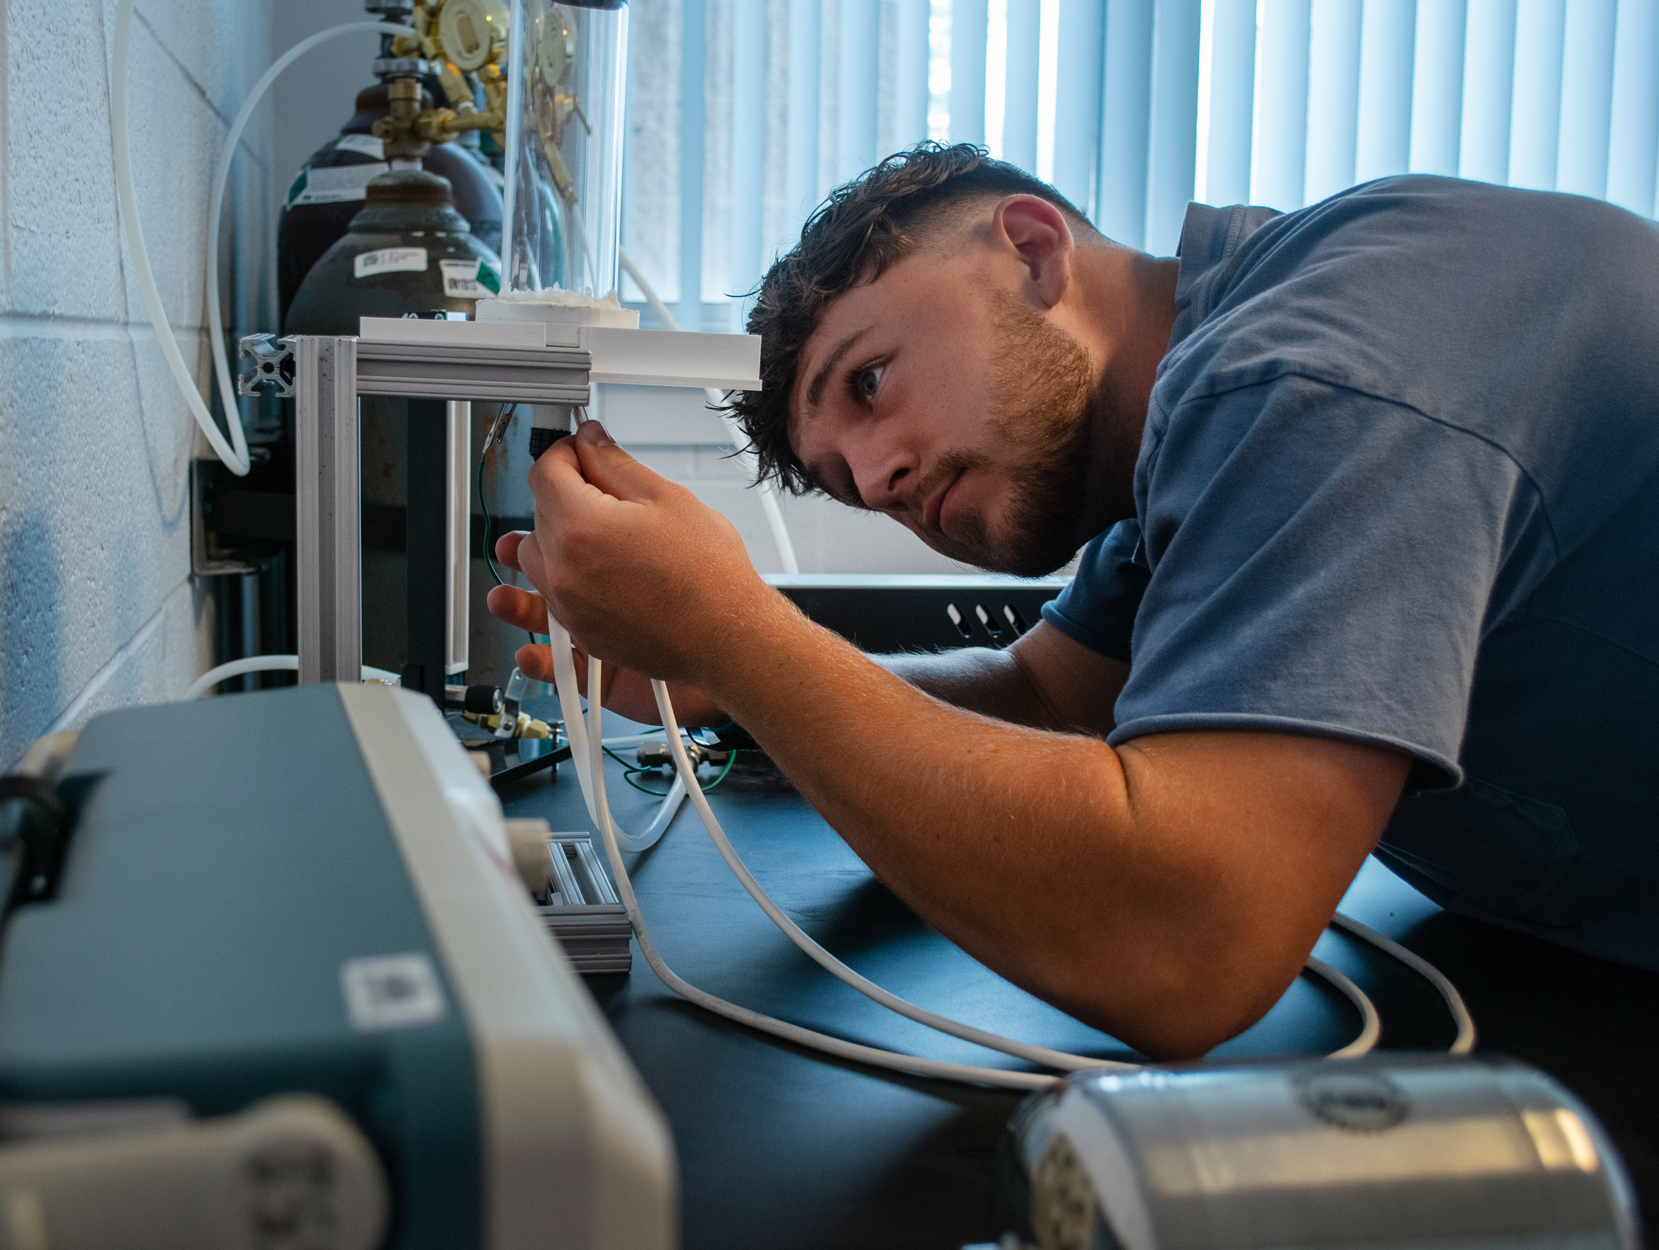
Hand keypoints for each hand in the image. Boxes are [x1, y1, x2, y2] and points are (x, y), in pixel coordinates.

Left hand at [487, 419, 779, 692]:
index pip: (544, 472)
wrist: (727, 638)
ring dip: (560, 538)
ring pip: (537, 556)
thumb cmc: (709, 576)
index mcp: (580, 528)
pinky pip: (554, 594)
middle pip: (537, 513)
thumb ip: (615, 463)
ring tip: (606, 536)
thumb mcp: (668, 497)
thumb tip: (591, 443)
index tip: (584, 452)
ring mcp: (567, 607)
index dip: (567, 453)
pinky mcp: (579, 632)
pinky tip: (608, 571)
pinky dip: (570, 576)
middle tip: (610, 494)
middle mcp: (562, 571)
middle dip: (566, 495)